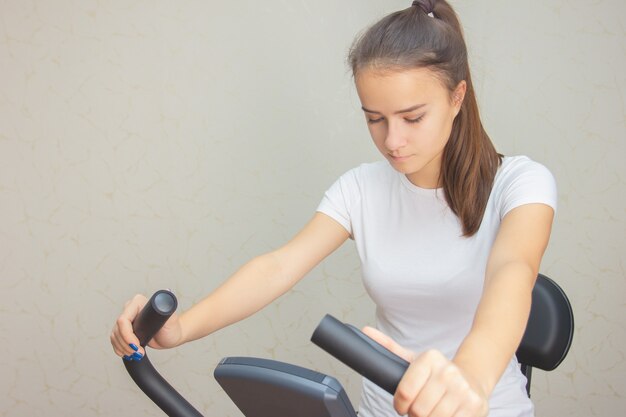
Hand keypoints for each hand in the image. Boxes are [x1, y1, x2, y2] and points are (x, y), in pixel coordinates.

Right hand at [110, 294, 183, 359]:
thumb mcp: (171, 319)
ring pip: (115, 336)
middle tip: (139, 352)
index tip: (137, 346)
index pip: (123, 320)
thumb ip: (168, 309)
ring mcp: (127, 320)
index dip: (127, 335)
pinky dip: (120, 349)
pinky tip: (128, 353)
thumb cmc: (173, 327)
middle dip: (126, 344)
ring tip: (137, 354)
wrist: (172, 336)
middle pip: (117, 329)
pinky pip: (115, 340)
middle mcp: (130, 309)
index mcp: (138, 302)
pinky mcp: (125, 329)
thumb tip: (166, 296)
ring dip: (123, 348)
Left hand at [362, 327, 488, 416]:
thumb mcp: (413, 360)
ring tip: (431, 411)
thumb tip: (365, 331)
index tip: (401, 405)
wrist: (472, 378)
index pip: (403, 392)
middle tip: (419, 409)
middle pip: (418, 410)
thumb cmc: (437, 373)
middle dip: (415, 414)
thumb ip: (388, 348)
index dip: (399, 404)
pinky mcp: (475, 406)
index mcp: (430, 358)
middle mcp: (448, 371)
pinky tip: (445, 414)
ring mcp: (463, 390)